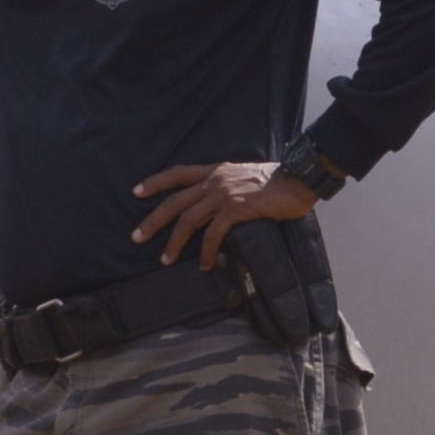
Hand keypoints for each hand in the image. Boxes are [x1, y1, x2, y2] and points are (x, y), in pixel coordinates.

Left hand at [134, 155, 320, 265]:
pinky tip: (205, 264)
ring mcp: (224, 195)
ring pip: (188, 220)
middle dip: (152, 221)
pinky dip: (207, 252)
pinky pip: (213, 234)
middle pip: (174, 201)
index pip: (178, 173)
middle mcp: (215, 180)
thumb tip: (218, 205)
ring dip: (174, 243)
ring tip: (165, 260)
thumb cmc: (277, 180)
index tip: (136, 192)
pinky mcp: (236, 210)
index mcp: (215, 170)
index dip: (156, 182)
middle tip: (136, 237)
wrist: (298, 178)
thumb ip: (227, 186)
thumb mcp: (244, 177)